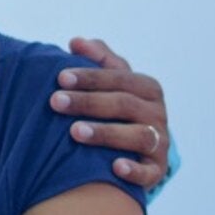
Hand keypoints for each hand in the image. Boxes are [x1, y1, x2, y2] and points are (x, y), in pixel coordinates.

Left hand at [53, 37, 169, 189]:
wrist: (137, 149)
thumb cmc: (115, 109)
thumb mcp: (110, 83)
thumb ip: (97, 60)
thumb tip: (76, 41)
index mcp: (146, 88)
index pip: (119, 78)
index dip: (90, 76)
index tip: (60, 77)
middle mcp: (157, 114)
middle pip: (124, 104)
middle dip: (88, 102)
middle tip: (55, 102)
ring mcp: (159, 143)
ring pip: (138, 135)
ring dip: (106, 133)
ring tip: (74, 132)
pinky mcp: (157, 170)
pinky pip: (149, 172)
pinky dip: (134, 170)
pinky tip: (114, 167)